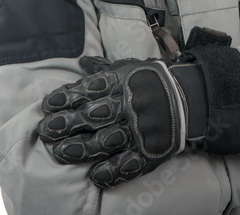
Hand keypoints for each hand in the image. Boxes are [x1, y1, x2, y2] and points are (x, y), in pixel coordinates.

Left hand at [36, 56, 192, 187]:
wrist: (192, 97)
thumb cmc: (154, 82)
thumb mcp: (131, 68)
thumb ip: (105, 69)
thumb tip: (82, 63)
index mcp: (123, 84)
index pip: (90, 90)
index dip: (67, 98)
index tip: (48, 105)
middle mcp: (129, 106)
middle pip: (93, 116)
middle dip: (67, 123)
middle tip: (46, 130)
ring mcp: (140, 130)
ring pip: (106, 141)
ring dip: (81, 148)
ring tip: (60, 152)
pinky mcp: (150, 151)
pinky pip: (130, 163)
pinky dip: (112, 171)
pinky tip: (95, 175)